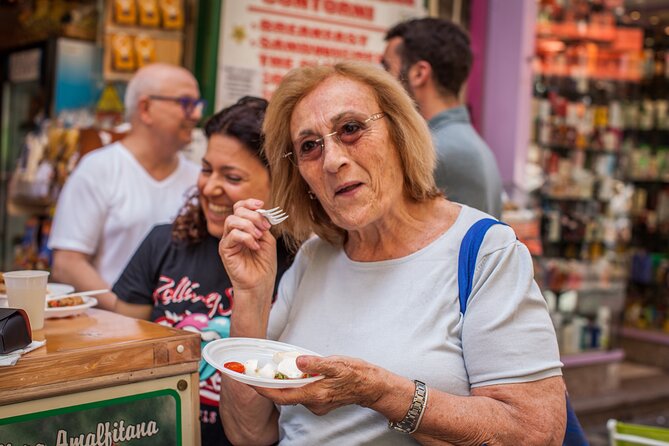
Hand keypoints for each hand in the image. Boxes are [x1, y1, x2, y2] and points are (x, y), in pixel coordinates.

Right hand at [219, 199, 276, 292]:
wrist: (260, 283)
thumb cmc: (263, 263)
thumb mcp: (267, 239)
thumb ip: (262, 224)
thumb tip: (260, 211)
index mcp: (243, 228)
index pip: (239, 207)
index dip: (249, 203)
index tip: (261, 205)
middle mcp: (233, 232)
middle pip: (236, 211)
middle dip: (253, 216)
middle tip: (265, 227)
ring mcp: (227, 240)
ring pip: (232, 220)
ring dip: (249, 225)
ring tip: (259, 237)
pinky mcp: (224, 250)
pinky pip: (232, 235)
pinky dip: (247, 238)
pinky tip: (255, 247)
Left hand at [254, 355, 380, 415]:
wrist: (372, 386)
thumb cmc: (356, 374)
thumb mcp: (337, 363)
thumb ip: (316, 363)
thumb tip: (298, 362)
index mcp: (315, 394)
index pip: (282, 395)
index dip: (263, 390)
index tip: (249, 382)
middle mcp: (314, 403)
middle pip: (285, 395)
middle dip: (271, 384)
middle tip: (257, 372)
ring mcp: (317, 405)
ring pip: (294, 394)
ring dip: (285, 383)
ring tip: (276, 368)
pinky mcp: (320, 402)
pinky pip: (302, 394)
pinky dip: (296, 384)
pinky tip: (297, 373)